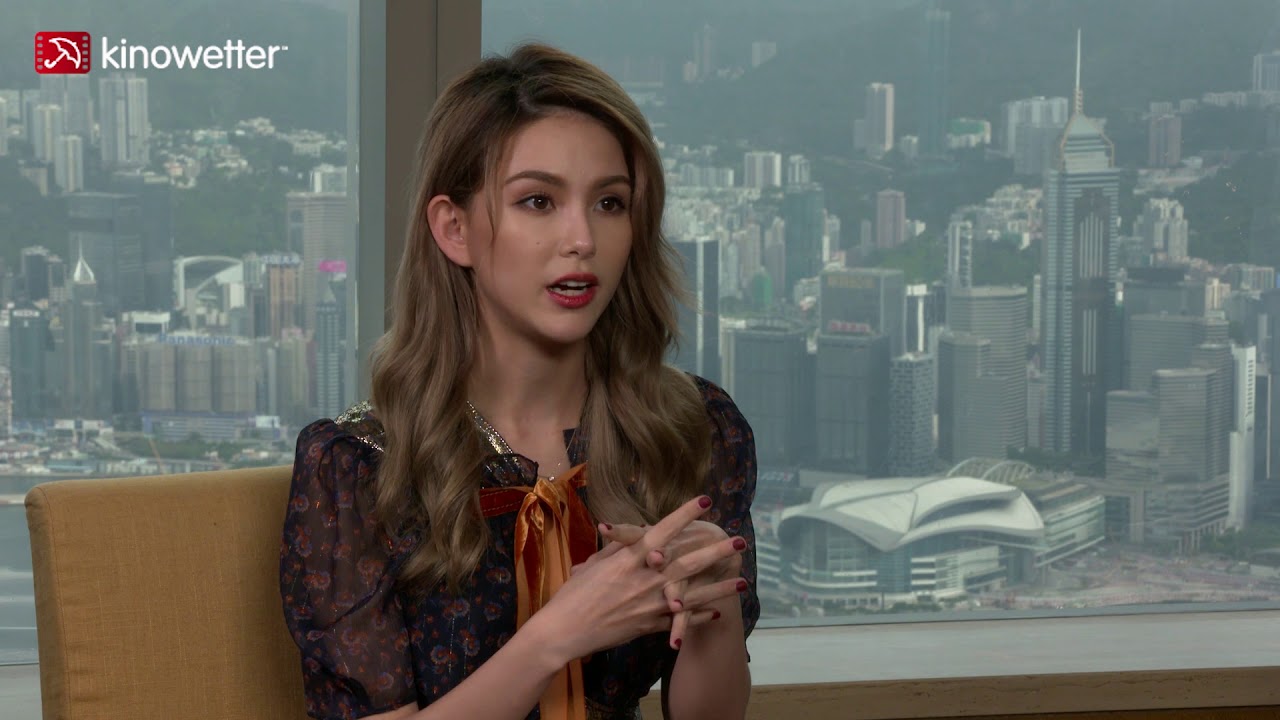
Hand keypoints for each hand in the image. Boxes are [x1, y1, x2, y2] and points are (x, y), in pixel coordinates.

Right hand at [535, 495, 745, 664]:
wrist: (564, 631)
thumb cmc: (573, 594)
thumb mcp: (594, 565)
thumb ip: (619, 551)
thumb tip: (638, 536)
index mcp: (629, 559)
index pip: (663, 530)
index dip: (685, 514)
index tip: (706, 501)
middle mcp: (644, 580)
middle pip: (688, 562)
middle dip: (716, 552)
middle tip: (740, 541)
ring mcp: (649, 605)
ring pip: (693, 596)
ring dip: (719, 588)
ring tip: (743, 582)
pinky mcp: (649, 627)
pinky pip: (680, 622)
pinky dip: (698, 618)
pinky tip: (716, 613)